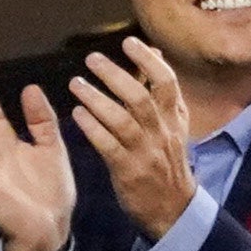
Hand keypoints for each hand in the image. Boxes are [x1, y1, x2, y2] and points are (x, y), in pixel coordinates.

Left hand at [61, 34, 199, 241]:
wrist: (172, 208)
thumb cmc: (167, 161)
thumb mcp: (174, 125)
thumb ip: (162, 91)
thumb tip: (156, 51)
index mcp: (173, 118)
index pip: (166, 83)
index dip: (148, 60)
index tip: (128, 42)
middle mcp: (161, 132)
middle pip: (140, 98)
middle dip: (115, 75)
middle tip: (92, 59)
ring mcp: (144, 152)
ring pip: (122, 120)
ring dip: (97, 99)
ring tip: (76, 84)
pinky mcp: (128, 171)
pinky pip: (109, 146)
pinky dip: (93, 128)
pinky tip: (77, 115)